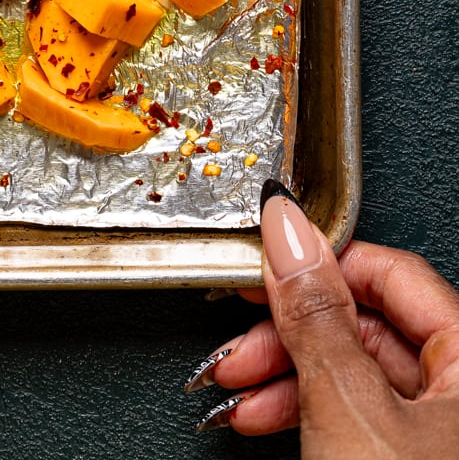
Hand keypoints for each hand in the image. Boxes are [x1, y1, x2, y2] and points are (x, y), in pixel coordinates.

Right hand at [187, 181, 458, 453]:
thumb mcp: (348, 407)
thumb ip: (314, 317)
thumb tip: (288, 234)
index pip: (389, 271)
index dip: (318, 262)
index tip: (264, 260)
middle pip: (366, 324)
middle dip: (286, 331)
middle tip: (240, 331)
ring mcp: (444, 428)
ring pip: (355, 372)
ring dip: (282, 373)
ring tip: (234, 384)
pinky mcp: (413, 456)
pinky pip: (358, 415)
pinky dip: (304, 410)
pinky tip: (259, 413)